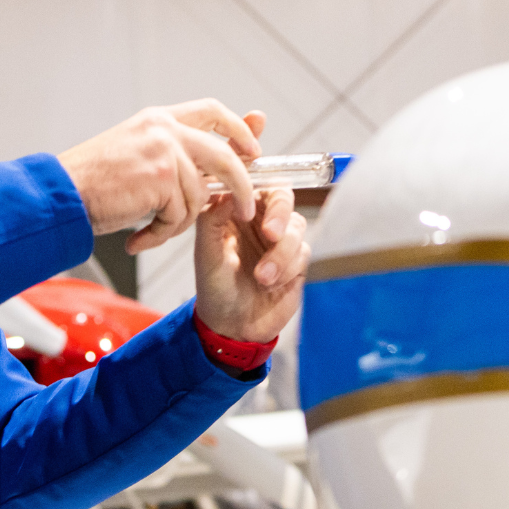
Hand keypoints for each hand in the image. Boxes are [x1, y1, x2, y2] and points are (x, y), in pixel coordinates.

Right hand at [58, 101, 262, 249]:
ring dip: (178, 222)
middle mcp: (164, 130)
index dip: (239, 130)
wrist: (62, 195)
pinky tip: (140, 238)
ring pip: (199, 196)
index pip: (213, 111)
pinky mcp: (160, 178)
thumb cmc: (94, 182)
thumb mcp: (140, 153)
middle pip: (225, 156)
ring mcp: (164, 152)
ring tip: (152, 230)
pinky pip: (180, 216)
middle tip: (244, 209)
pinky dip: (162, 234)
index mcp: (160, 119)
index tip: (253, 149)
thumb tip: (219, 155)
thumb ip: (177, 151)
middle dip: (242, 187)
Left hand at [194, 186, 308, 343]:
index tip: (251, 201)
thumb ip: (212, 218)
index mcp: (236, 211)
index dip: (259, 182)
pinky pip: (303, 252)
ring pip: (296, 226)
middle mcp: (260, 220)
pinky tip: (270, 284)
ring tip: (262, 278)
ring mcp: (280, 240)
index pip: (254, 182)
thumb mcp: (206, 253)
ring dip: (280, 254)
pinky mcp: (296, 260)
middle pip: (283, 197)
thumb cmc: (215, 289)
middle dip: (279, 215)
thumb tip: (229, 192)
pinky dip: (287, 268)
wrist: (233, 327)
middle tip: (270, 235)